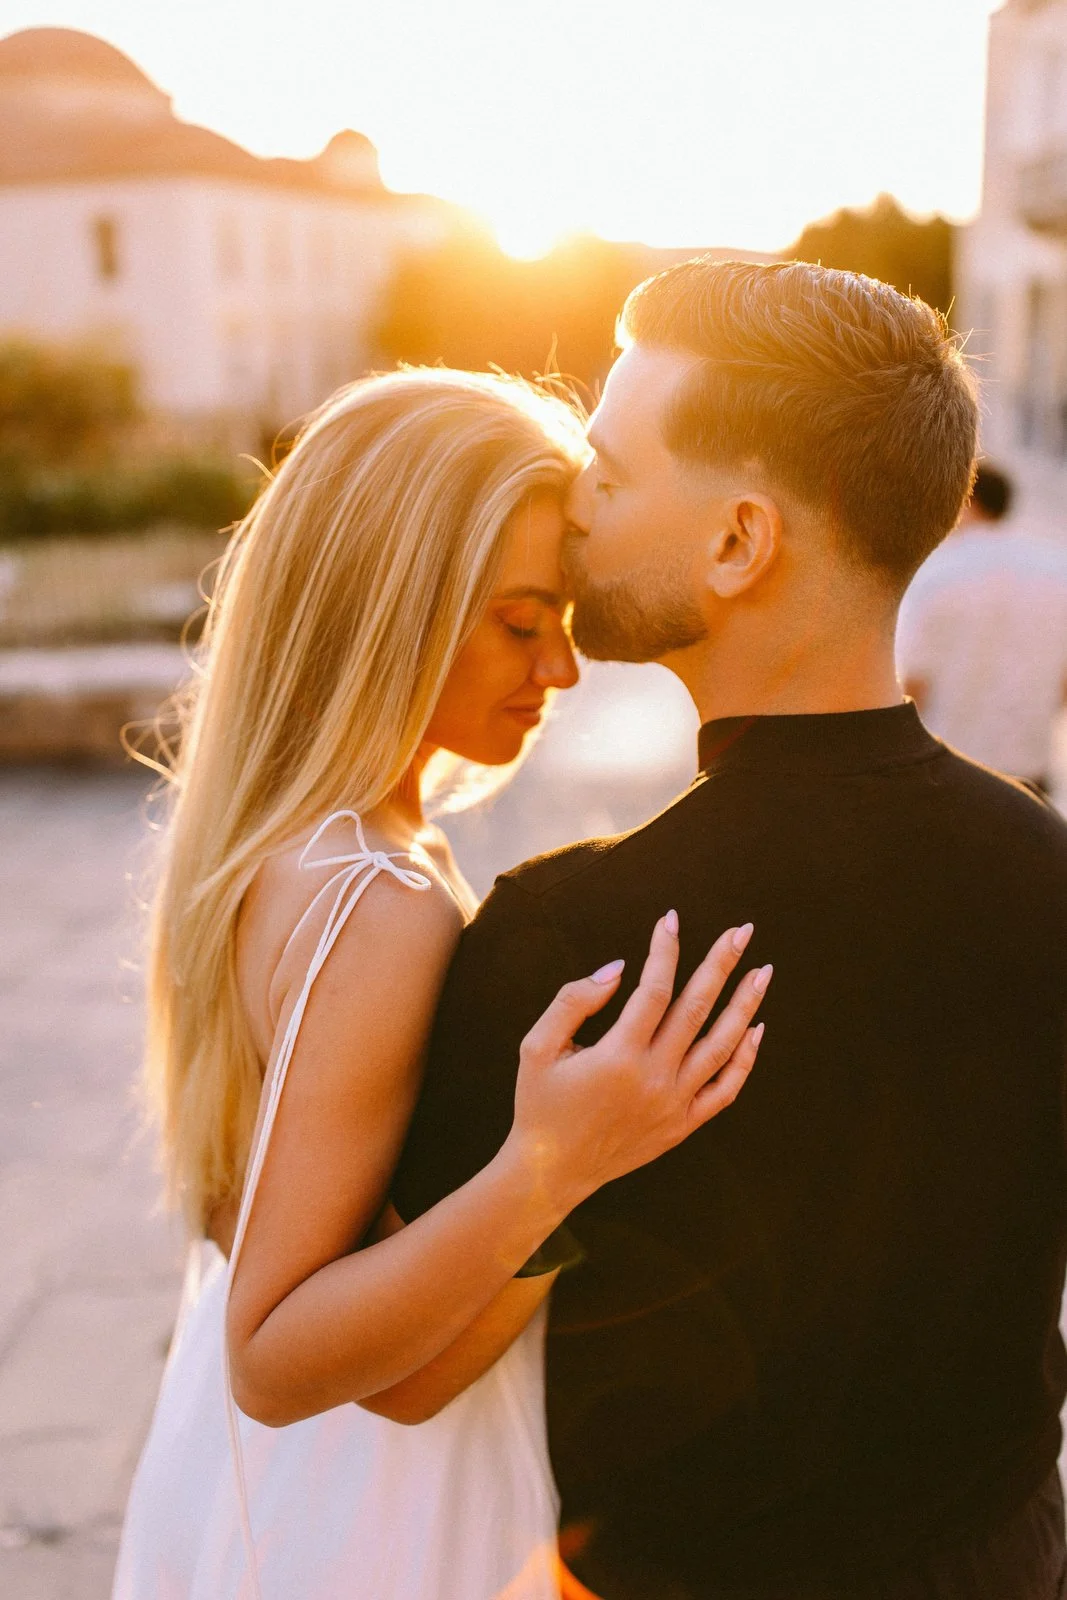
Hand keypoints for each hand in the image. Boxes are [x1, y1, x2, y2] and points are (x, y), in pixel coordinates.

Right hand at [507, 914, 769, 1209]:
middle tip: (743, 930)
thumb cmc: (539, 1103)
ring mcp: (673, 1105)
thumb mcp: (537, 1047)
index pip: (654, 989)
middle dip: (722, 964)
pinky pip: (725, 1090)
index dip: (665, 950)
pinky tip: (756, 1029)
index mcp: (617, 1056)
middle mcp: (653, 1079)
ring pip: (721, 1047)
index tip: (671, 920)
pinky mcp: (681, 1126)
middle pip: (697, 1009)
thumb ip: (573, 1001)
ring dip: (745, 1005)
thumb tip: (618, 970)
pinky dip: (744, 1059)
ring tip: (762, 971)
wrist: (551, 1171)